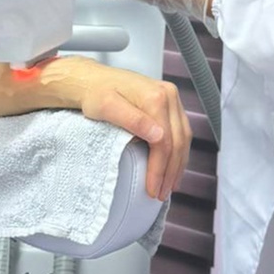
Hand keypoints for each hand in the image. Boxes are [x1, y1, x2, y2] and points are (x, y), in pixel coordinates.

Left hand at [40, 56, 190, 199]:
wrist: (90, 80)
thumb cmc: (94, 93)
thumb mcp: (106, 106)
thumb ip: (132, 120)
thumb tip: (158, 134)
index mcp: (155, 96)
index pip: (165, 141)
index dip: (159, 168)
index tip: (152, 188)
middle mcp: (168, 95)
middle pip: (178, 141)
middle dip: (170, 172)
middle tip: (161, 193)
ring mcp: (170, 98)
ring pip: (183, 137)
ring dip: (178, 164)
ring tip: (168, 185)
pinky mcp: (168, 103)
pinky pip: (180, 131)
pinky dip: (177, 152)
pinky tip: (171, 166)